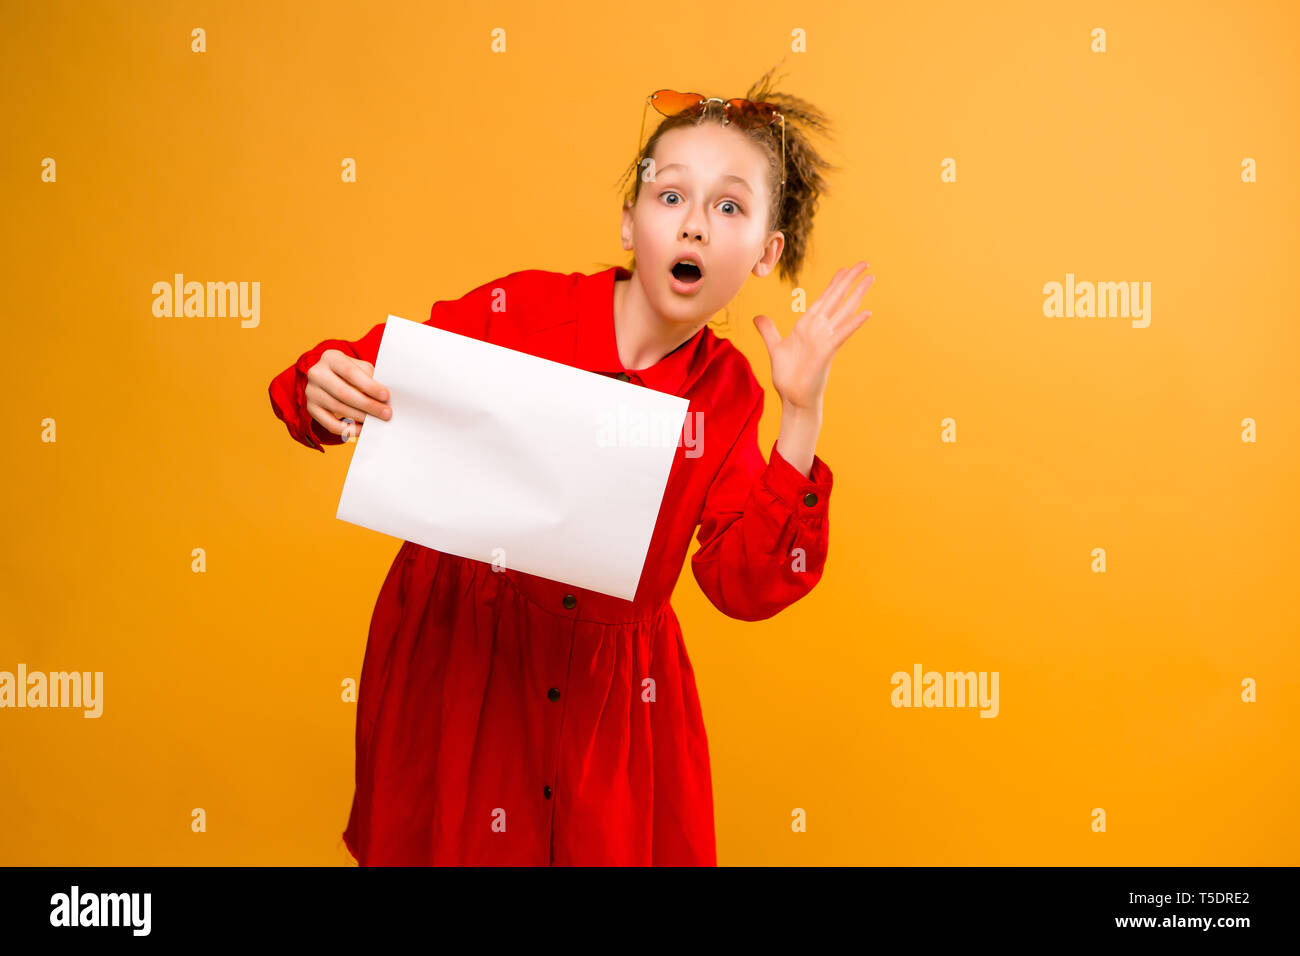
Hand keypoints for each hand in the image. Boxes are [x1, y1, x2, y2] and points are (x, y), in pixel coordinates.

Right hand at [304, 349, 391, 438]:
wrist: (329, 378)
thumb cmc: (351, 373)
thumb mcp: (360, 368)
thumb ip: (370, 378)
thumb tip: (384, 399)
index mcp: (331, 358)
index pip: (351, 373)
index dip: (369, 386)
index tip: (385, 396)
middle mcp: (317, 373)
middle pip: (344, 393)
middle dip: (368, 405)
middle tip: (386, 413)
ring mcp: (311, 391)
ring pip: (338, 408)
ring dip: (360, 417)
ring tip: (377, 421)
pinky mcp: (311, 408)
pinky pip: (330, 424)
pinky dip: (348, 429)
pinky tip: (362, 429)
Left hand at [753, 261, 873, 410]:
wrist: (793, 398)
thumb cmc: (788, 376)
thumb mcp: (775, 347)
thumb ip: (769, 331)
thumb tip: (758, 317)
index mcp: (808, 326)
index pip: (824, 299)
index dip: (834, 283)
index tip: (845, 269)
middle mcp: (819, 329)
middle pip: (837, 299)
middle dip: (850, 281)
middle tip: (865, 263)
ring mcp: (825, 339)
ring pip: (844, 312)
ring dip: (857, 295)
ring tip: (870, 279)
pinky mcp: (827, 352)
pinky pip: (842, 334)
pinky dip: (853, 324)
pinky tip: (866, 312)